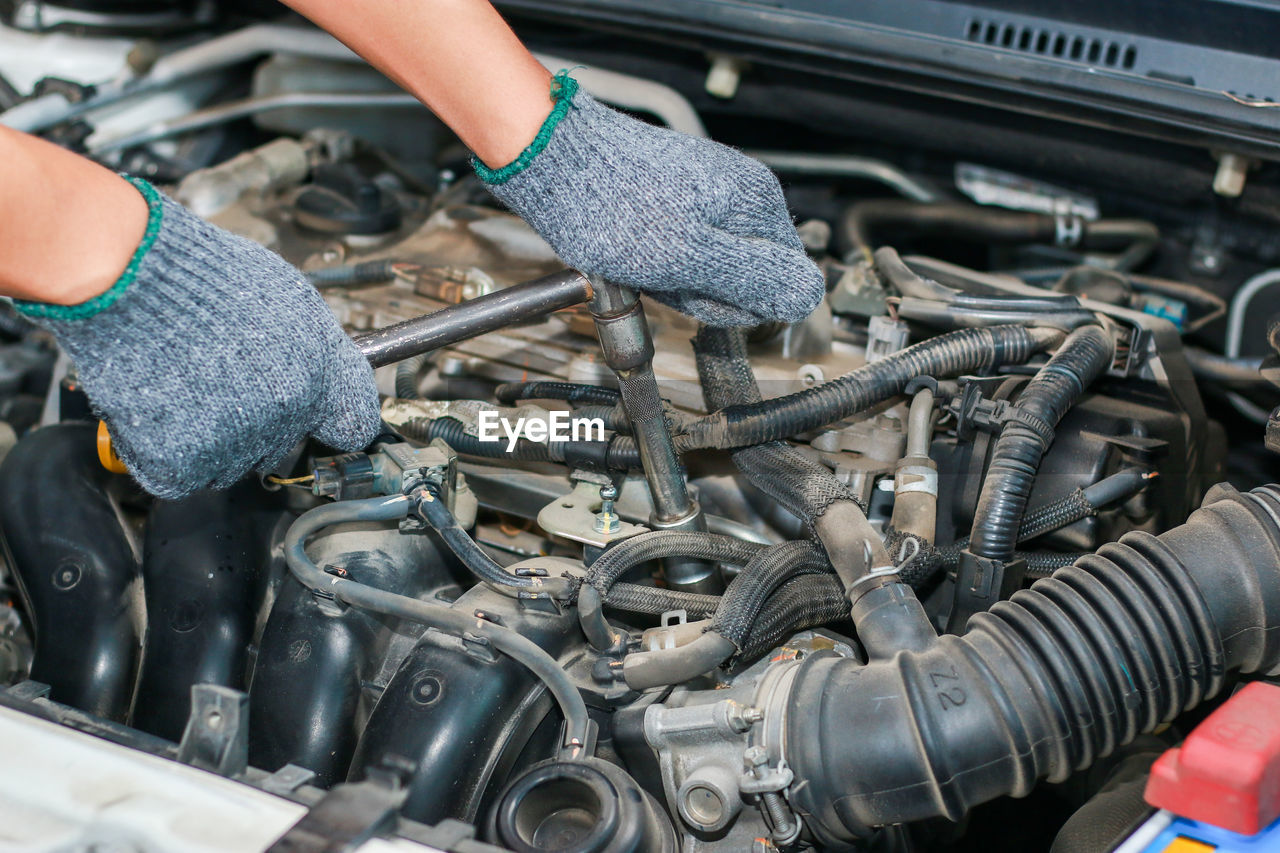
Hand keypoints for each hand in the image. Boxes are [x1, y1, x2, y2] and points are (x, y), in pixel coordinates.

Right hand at [17, 178, 380, 498]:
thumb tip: (331, 375)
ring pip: (231, 462)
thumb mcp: (292, 299)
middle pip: (283, 443)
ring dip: (211, 437)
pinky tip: (159, 406)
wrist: (136, 280)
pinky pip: (181, 474)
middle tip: (222, 379)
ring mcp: (234, 443)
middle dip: (258, 420)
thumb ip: (320, 349)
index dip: (334, 420)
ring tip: (185, 383)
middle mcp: (284, 416)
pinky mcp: (182, 461)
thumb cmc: (205, 278)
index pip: (353, 424)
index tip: (325, 419)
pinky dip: (165, 450)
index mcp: (318, 377)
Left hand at [477, 77, 825, 326]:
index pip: (782, 280)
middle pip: (745, 276)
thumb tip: (808, 296)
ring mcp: (708, 192)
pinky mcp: (677, 197)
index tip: (701, 290)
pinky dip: (658, 263)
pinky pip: (681, 252)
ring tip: (645, 261)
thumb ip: (753, 279)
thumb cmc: (609, 206)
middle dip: (704, 290)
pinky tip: (634, 253)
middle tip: (666, 275)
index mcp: (756, 203)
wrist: (551, 158)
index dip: (739, 302)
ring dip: (677, 279)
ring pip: (709, 268)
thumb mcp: (688, 257)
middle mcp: (741, 192)